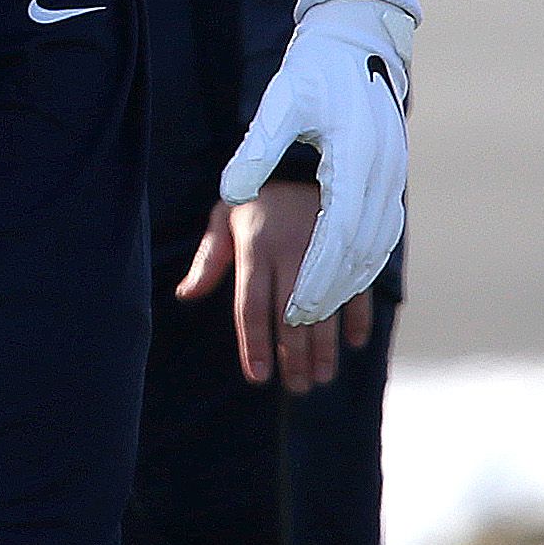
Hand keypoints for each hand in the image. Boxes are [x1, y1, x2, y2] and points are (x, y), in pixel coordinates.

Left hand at [177, 192, 373, 390]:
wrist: (305, 156)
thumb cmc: (256, 196)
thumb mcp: (225, 217)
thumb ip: (209, 259)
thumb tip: (185, 295)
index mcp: (257, 247)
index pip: (253, 307)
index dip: (255, 345)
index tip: (258, 378)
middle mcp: (292, 252)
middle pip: (290, 318)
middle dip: (294, 358)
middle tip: (297, 388)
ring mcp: (326, 251)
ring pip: (325, 311)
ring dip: (325, 349)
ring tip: (321, 377)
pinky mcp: (352, 246)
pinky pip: (358, 288)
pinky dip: (359, 317)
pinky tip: (354, 344)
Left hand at [218, 0, 411, 328]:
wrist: (359, 38)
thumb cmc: (315, 70)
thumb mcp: (280, 104)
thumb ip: (255, 151)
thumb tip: (232, 194)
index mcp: (356, 158)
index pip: (338, 234)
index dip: (318, 277)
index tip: (296, 309)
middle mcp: (383, 171)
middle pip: (360, 249)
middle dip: (331, 291)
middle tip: (302, 324)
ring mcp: (394, 174)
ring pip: (377, 245)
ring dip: (351, 282)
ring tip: (322, 315)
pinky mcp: (393, 174)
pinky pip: (384, 231)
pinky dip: (367, 262)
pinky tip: (348, 284)